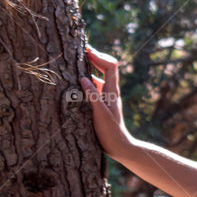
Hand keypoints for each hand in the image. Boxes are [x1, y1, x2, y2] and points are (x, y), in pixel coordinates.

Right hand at [80, 45, 132, 159]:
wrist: (119, 146)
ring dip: (91, 67)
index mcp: (113, 91)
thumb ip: (93, 96)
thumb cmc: (110, 132)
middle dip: (95, 57)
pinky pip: (96, 86)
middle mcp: (111, 91)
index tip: (87, 50)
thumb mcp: (100, 114)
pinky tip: (78, 82)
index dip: (100, 56)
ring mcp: (107, 96)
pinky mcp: (102, 103)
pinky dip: (88, 80)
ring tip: (76, 62)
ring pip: (100, 76)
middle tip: (81, 50)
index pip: (111, 66)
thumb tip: (84, 79)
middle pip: (107, 67)